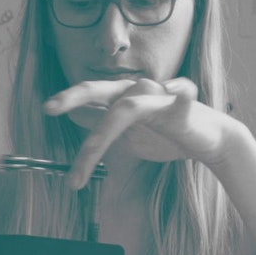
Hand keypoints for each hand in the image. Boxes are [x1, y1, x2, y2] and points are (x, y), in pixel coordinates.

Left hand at [43, 77, 240, 187]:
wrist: (209, 140)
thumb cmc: (168, 133)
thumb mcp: (128, 132)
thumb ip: (102, 121)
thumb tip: (73, 114)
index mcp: (123, 97)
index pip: (92, 94)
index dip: (68, 98)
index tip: (45, 109)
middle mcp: (139, 92)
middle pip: (102, 90)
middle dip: (75, 96)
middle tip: (49, 108)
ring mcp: (161, 98)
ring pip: (127, 108)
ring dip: (102, 136)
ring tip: (84, 164)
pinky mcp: (184, 109)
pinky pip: (184, 95)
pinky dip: (181, 90)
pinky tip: (178, 89)